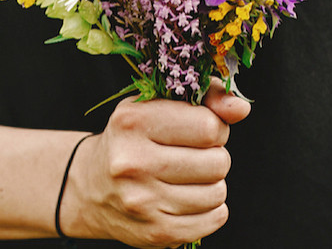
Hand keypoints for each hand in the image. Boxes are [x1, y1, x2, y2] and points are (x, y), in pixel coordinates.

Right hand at [60, 80, 249, 247]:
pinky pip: (214, 219)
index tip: (201, 131)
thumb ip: (204, 98)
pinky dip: (210, 210)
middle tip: (193, 156)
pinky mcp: (155, 233)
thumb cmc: (132, 140)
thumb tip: (240, 107)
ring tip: (188, 179)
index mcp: (133, 122)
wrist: (91, 189)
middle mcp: (133, 162)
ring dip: (212, 184)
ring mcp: (143, 202)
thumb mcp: (156, 105)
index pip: (209, 127)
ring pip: (218, 192)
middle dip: (214, 157)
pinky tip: (188, 199)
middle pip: (218, 162)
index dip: (215, 128)